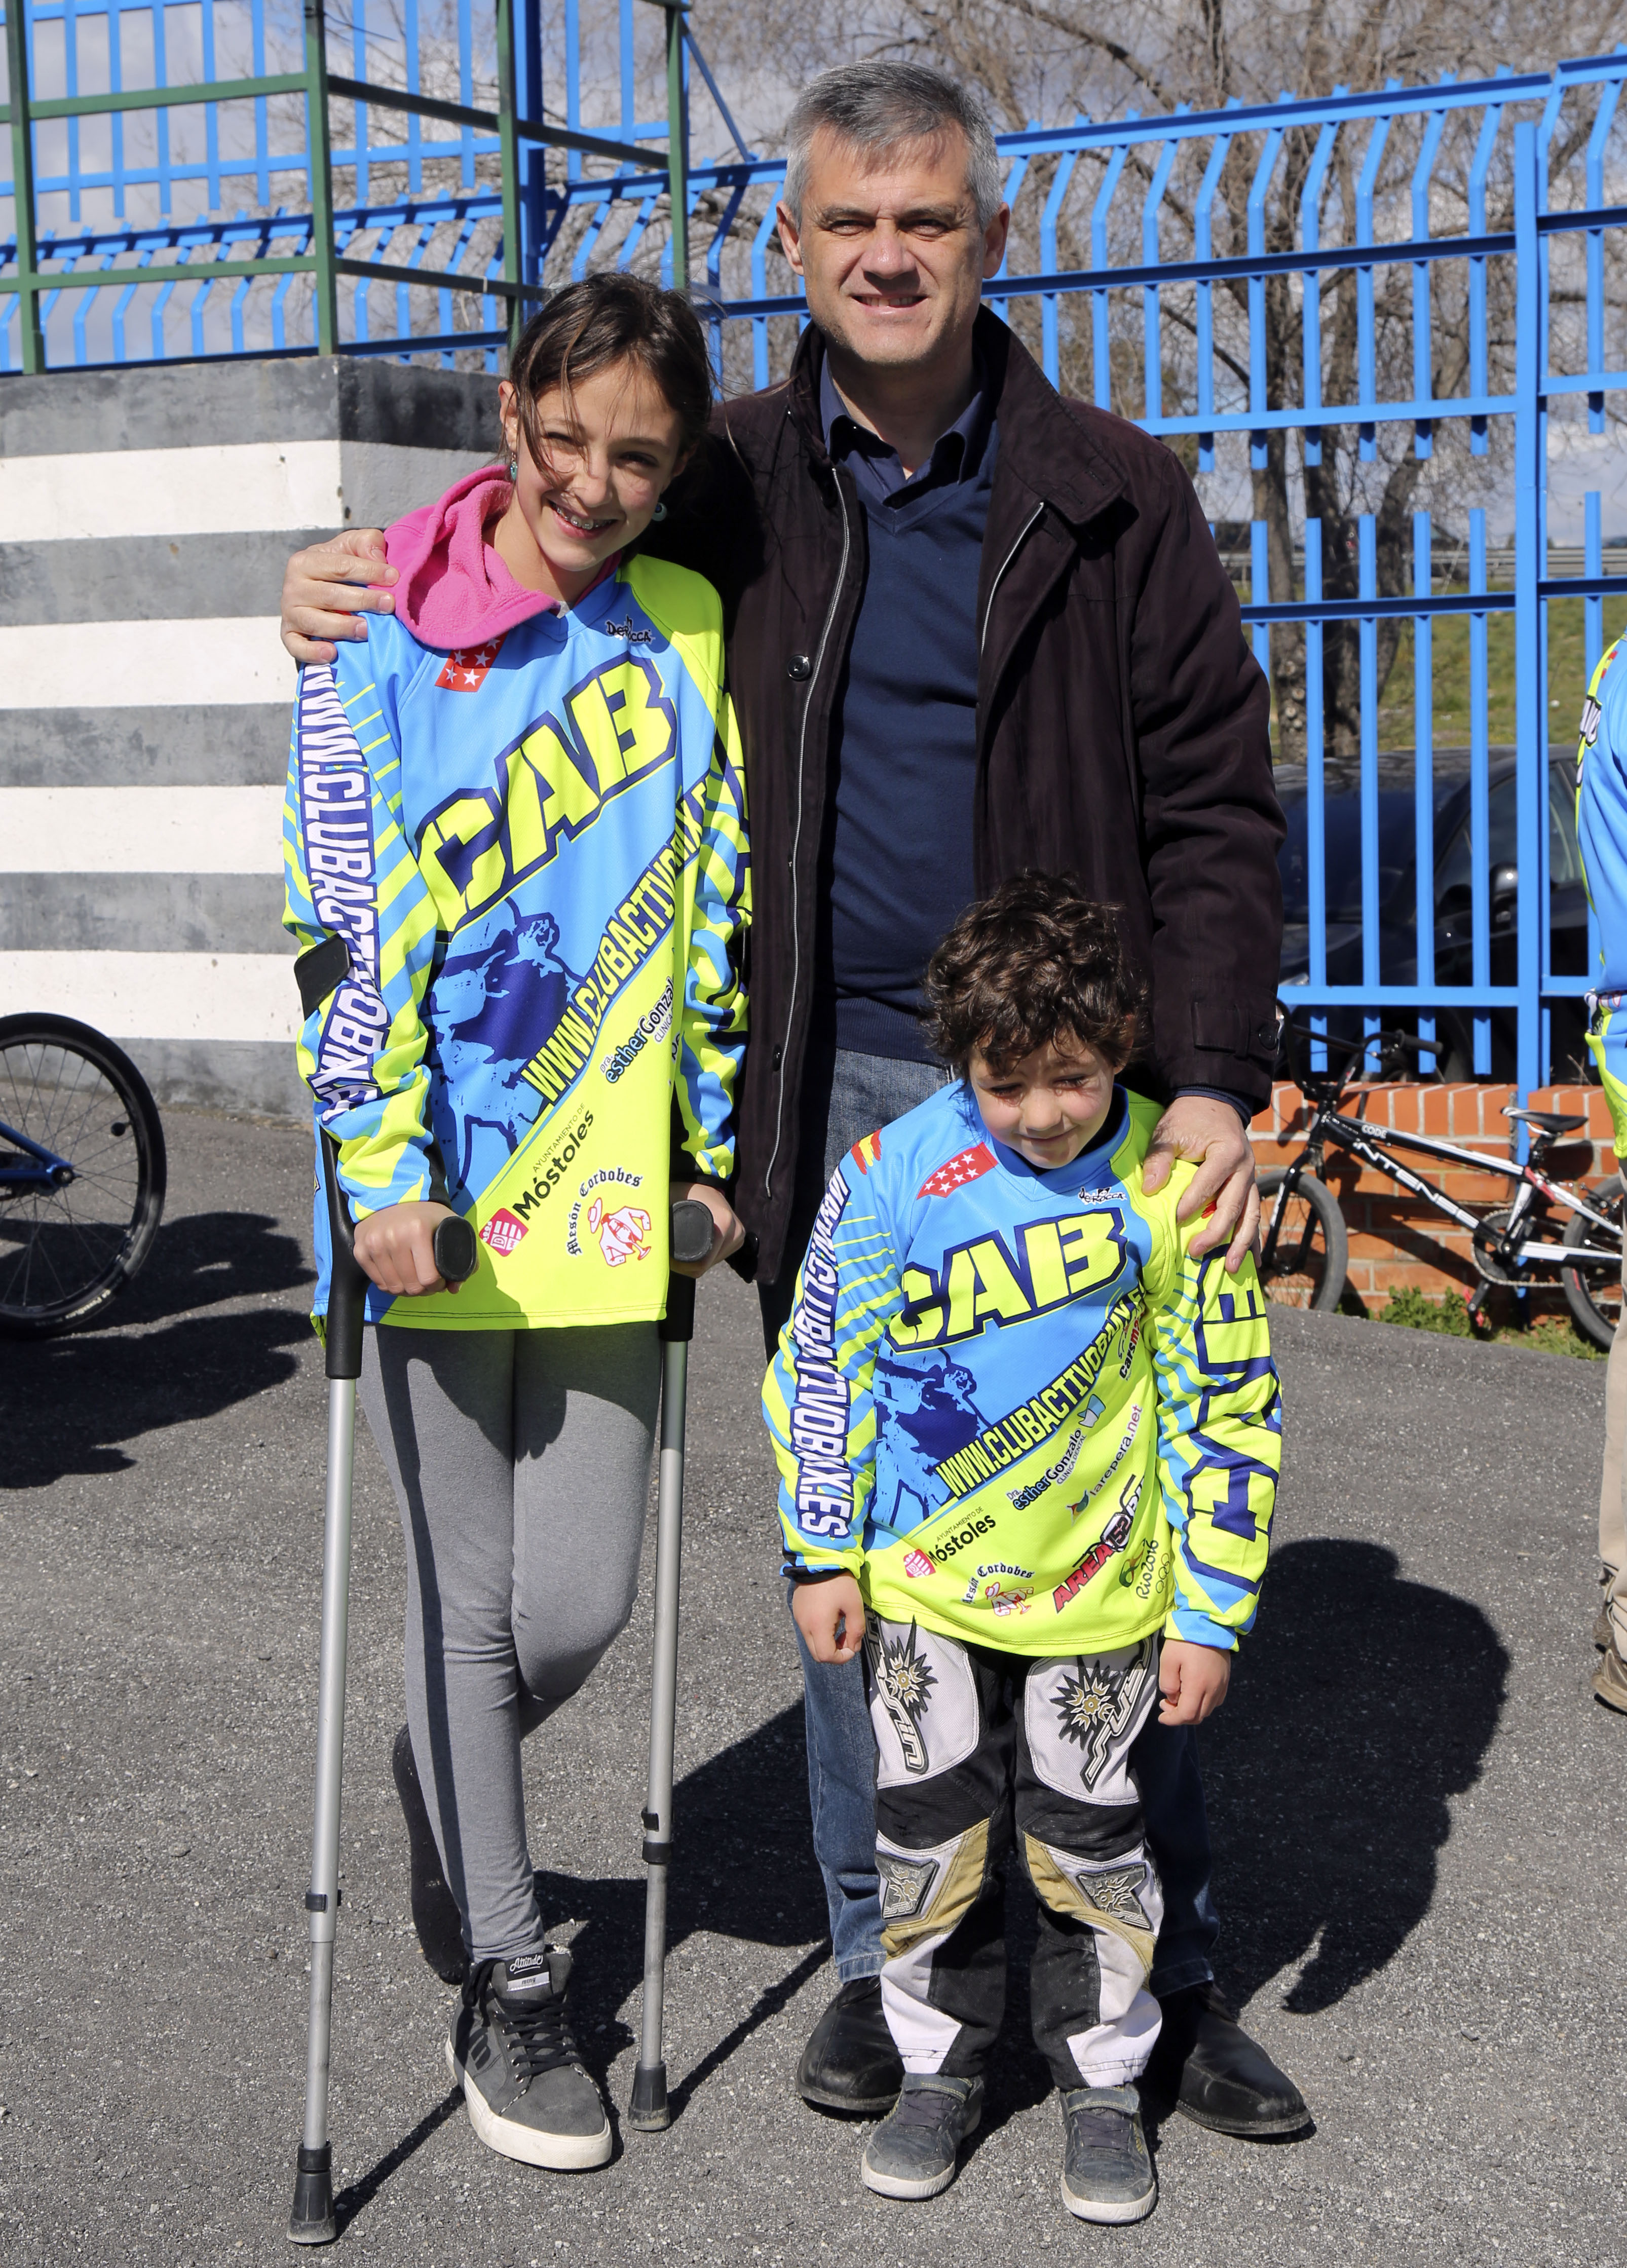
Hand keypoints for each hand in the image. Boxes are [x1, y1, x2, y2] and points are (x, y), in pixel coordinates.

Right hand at [281, 528, 394, 663]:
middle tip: (388, 605)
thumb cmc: (338, 570)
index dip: (368, 572)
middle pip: (330, 596)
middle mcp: (293, 587)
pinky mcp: (289, 636)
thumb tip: (378, 558)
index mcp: (305, 561)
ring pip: (316, 622)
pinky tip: (332, 653)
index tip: (394, 578)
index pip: (340, 567)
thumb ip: (366, 542)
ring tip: (367, 629)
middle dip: (362, 600)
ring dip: (343, 627)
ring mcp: (290, 613)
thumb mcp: (351, 548)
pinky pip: (298, 647)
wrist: (318, 594)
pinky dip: (313, 652)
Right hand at [352, 1200, 461, 1296]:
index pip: (428, 1278)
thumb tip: (455, 1288)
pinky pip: (378, 1283)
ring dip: (406, 1289)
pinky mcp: (360, 1250)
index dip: (438, 1285)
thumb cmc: (425, 1214)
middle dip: (423, 1289)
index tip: (440, 1280)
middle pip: (411, 1286)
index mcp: (417, 1231)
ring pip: (393, 1287)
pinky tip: (399, 1275)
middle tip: (427, 1282)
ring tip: (414, 1280)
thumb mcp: (451, 1225)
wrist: (393, 1196)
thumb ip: (464, 1256)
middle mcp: (393, 1237)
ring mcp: (374, 1244)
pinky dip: (390, 1284)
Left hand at [671, 1180, 746, 1276]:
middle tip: (672, 1254)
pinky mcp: (738, 1236)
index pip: (701, 1264)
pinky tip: (696, 1245)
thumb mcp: (671, 1206)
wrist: (700, 1179)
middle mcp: (735, 1231)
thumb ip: (663, 1225)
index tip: (668, 1259)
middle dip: (688, 1264)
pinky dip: (706, 1254)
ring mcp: (739, 1235)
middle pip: (707, 1264)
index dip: (681, 1266)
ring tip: (684, 1247)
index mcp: (723, 1224)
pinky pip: (719, 1255)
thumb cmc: (683, 1191)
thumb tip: (652, 1249)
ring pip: (713, 1262)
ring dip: (698, 1260)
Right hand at [792, 1573, 865, 1664]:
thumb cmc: (839, 1581)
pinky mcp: (797, 1609)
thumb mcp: (854, 1605)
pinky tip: (829, 1614)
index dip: (842, 1657)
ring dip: (826, 1641)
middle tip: (846, 1637)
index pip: (826, 1656)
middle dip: (834, 1652)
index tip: (852, 1646)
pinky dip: (819, 1630)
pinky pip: (807, 1629)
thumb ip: (856, 1630)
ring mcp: (798, 1617)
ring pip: (811, 1642)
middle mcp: (804, 1625)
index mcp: (818, 1626)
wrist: (820, 1557)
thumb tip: (854, 1647)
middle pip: (816, 1653)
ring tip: (839, 1623)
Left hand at [1140, 1094, 1258, 1270]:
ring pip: (1251, 1215)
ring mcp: (1251, 1179)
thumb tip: (1150, 1190)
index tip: (1174, 1220)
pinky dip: (1252, 1238)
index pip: (1209, 1183)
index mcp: (1227, 1152)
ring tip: (1233, 1269)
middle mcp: (1246, 1168)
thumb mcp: (1170, 1132)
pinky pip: (1254, 1215)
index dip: (1192, 1203)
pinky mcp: (1250, 1187)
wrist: (1212, 1104)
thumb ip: (1159, 1159)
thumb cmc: (1188, 1119)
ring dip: (1242, 1243)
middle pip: (1234, 1206)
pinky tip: (1252, 1261)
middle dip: (1217, 1233)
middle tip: (1196, 1251)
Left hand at [1157, 1638, 1230, 1724]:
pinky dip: (1203, 1703)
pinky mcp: (1225, 1678)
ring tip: (1178, 1696)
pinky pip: (1215, 1700)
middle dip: (1180, 1716)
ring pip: (1207, 1710)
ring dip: (1192, 1710)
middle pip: (1198, 1716)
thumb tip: (1172, 1698)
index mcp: (1198, 1685)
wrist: (1209, 1621)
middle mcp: (1213, 1689)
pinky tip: (1193, 1692)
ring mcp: (1221, 1684)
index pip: (1186, 1715)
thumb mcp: (1168, 1659)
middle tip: (1166, 1704)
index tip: (1161, 1717)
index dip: (1172, 1720)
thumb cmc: (1185, 1639)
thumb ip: (1167, 1683)